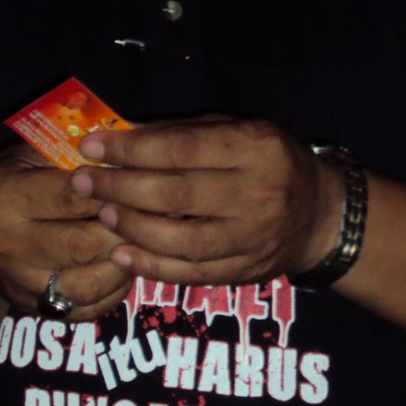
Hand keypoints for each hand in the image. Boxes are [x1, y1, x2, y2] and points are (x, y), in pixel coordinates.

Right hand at [0, 144, 131, 319]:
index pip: (69, 196)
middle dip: (123, 229)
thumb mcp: (27, 156)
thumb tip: (133, 139)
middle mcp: (7, 244)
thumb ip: (72, 148)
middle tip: (151, 215)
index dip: (110, 189)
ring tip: (141, 241)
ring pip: (88, 284)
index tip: (138, 180)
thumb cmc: (9, 185)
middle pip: (83, 245)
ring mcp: (20, 282)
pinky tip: (125, 267)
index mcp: (4, 196)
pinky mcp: (34, 308)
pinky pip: (87, 309)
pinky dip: (115, 291)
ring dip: (124, 264)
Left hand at [70, 116, 344, 286]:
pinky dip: (152, 267)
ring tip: (102, 214)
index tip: (92, 146)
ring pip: (182, 240)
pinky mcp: (246, 271)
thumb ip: (184, 132)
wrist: (321, 215)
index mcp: (256, 148)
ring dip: (133, 228)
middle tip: (83, 181)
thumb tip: (121, 133)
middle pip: (177, 194)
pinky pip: (192, 274)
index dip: (132, 148)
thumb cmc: (270, 162)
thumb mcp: (238, 131)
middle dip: (121, 187)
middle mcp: (258, 193)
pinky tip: (122, 254)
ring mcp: (254, 237)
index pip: (183, 148)